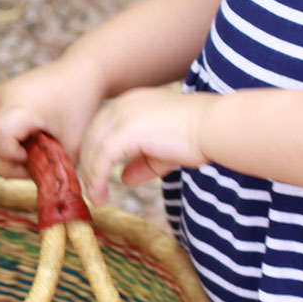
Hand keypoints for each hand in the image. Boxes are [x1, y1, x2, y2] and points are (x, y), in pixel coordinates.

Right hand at [0, 54, 105, 177]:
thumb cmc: (80, 108)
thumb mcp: (72, 146)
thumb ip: (53, 170)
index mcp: (18, 108)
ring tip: (36, 146)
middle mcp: (1, 99)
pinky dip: (8, 137)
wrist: (80, 73)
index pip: (0, 145)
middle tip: (38, 159)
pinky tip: (30, 135)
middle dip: (12, 159)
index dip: (16, 160)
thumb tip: (41, 192)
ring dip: (9, 149)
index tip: (38, 159)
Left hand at [79, 87, 208, 202]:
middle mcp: (122, 105)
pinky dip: (97, 179)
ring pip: (93, 149)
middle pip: (91, 137)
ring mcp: (122, 116)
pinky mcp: (125, 131)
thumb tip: (124, 179)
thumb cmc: (197, 136)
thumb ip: (142, 162)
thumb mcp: (162, 150)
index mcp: (130, 103)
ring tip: (96, 199)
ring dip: (91, 176)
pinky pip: (102, 159)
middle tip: (91, 191)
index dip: (95, 153)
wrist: (214, 127)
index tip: (95, 176)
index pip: (101, 129)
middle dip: (88, 165)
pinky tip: (100, 195)